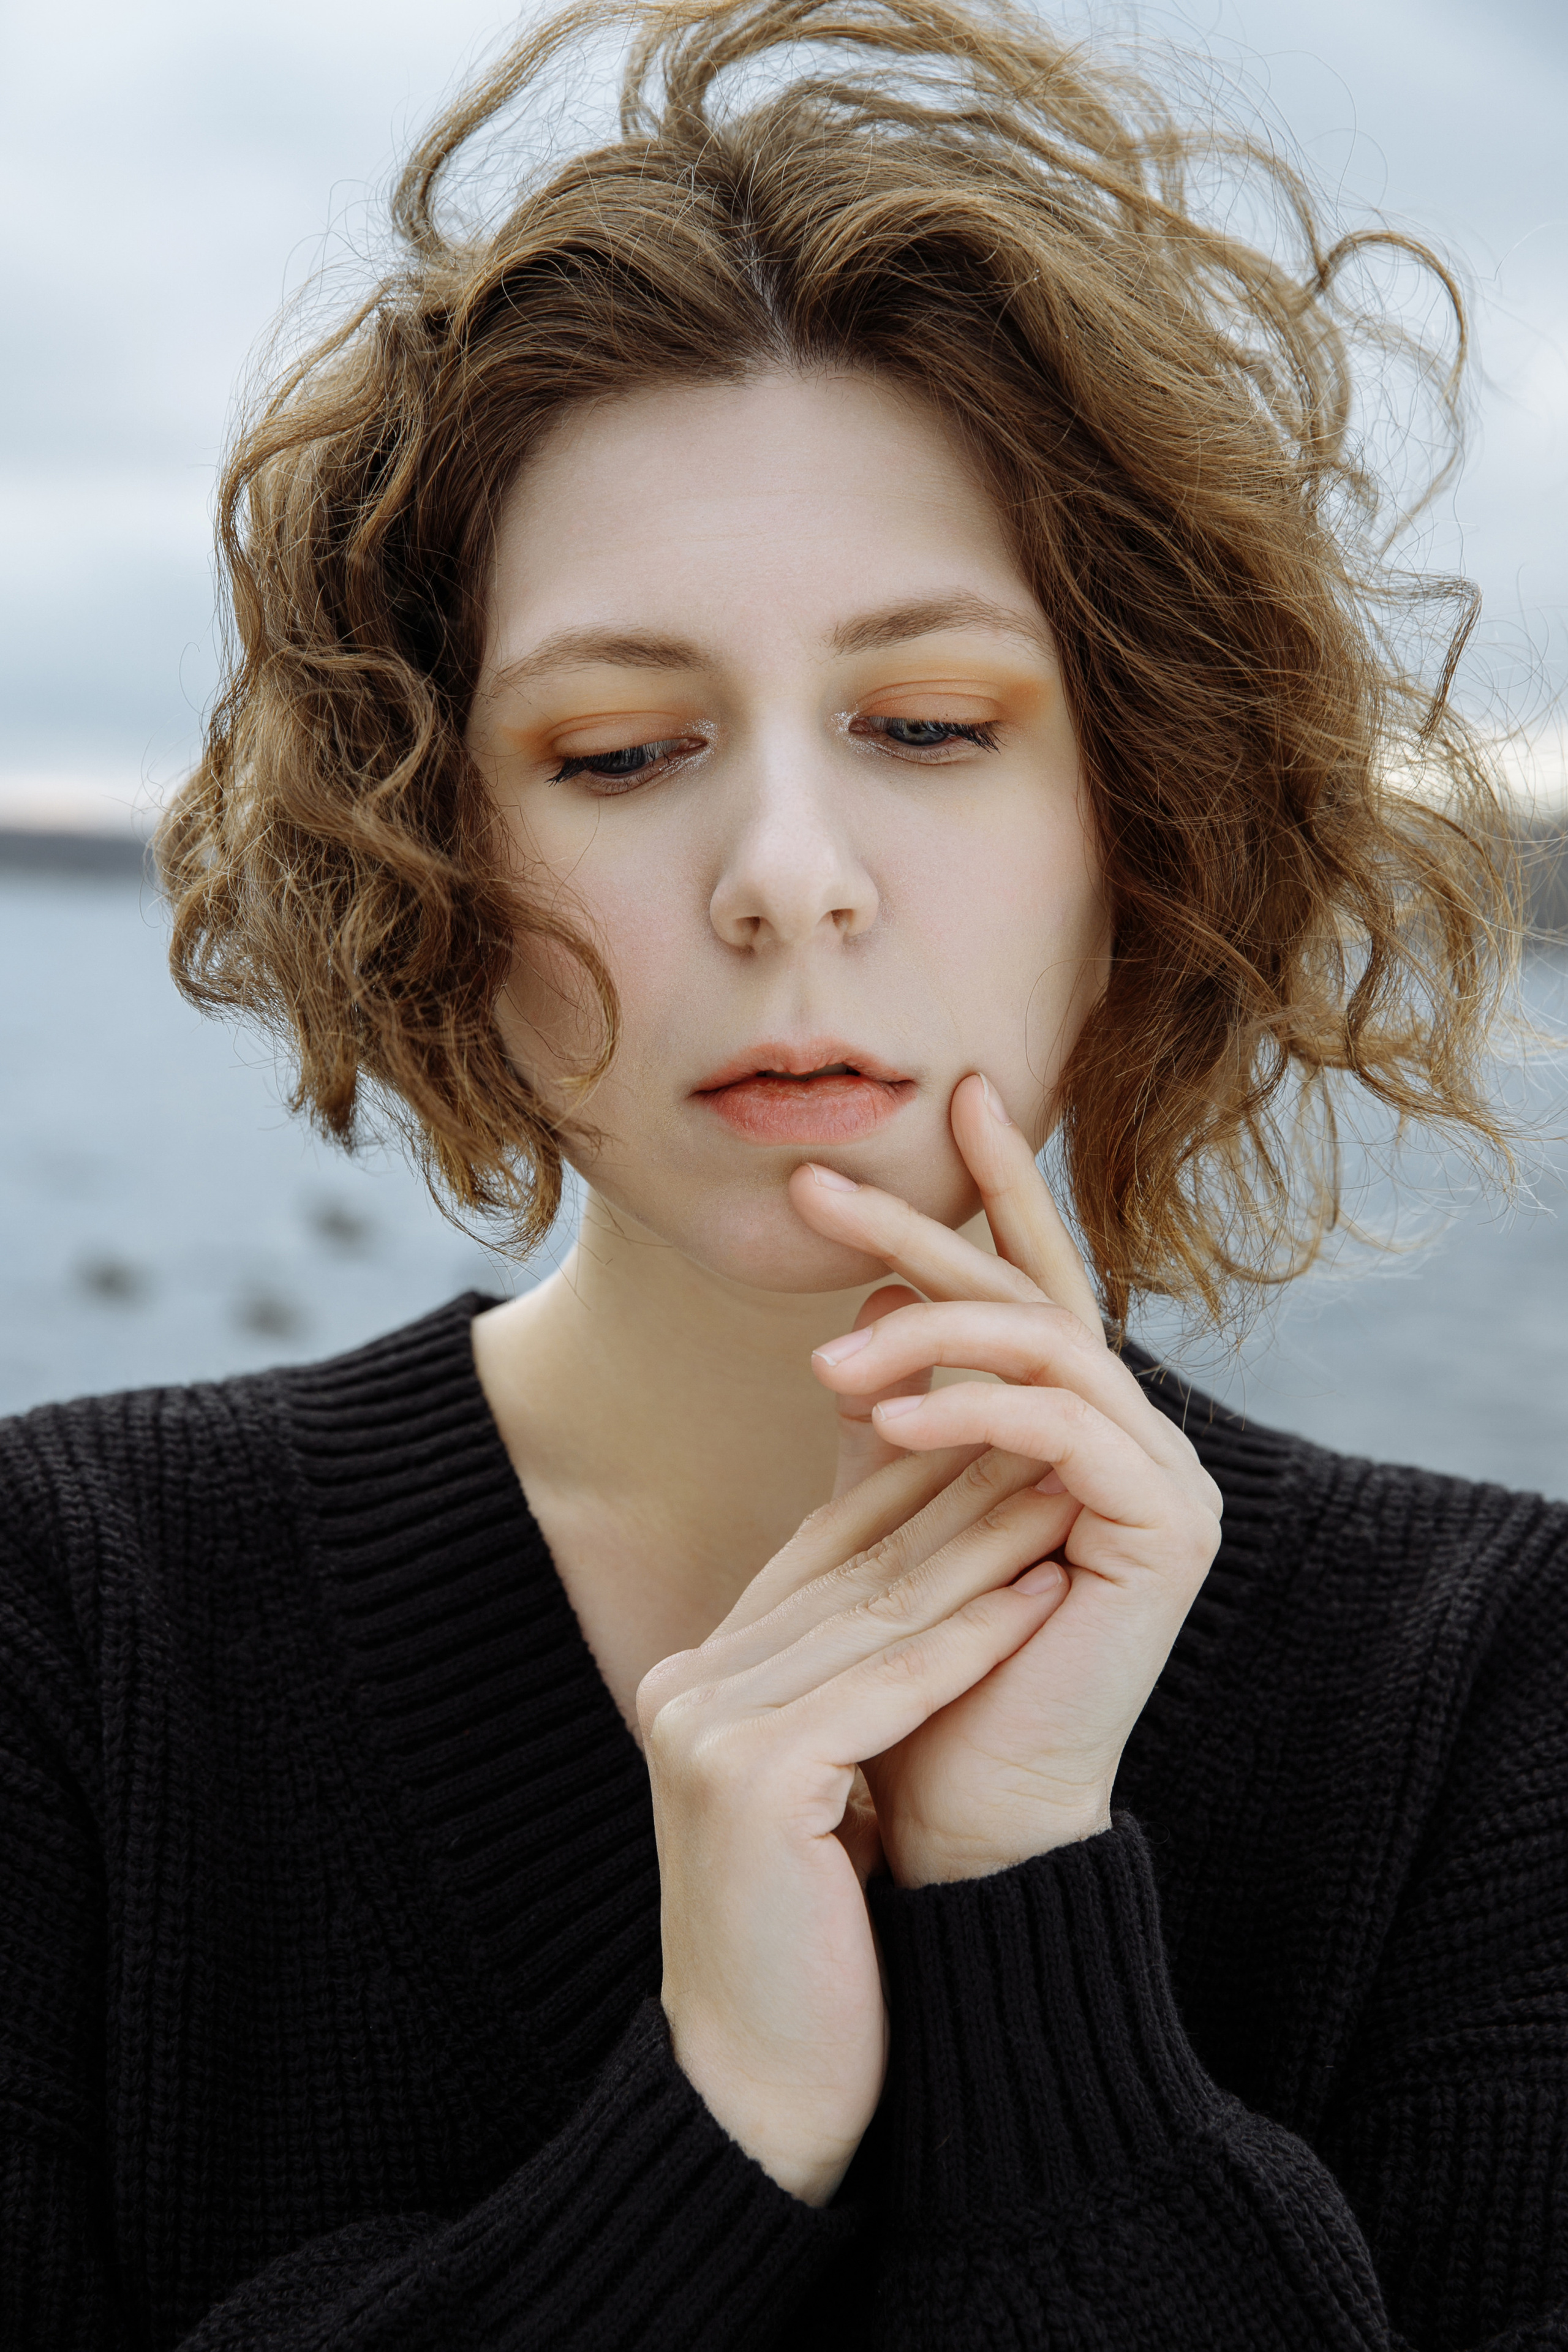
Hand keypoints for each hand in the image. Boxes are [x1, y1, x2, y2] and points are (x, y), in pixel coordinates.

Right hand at [638, 1439, 1073, 2203]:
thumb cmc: (808, 1950)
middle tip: (1052, 1442)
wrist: (755, 2095)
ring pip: (876, 1615)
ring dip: (984, 1548)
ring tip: (1067, 1493)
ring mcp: (707, 1726)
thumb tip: (918, 1592)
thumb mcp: (816, 1790)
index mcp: (697, 1681)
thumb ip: (837, 1688)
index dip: (913, 1492)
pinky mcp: (750, 1776)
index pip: (818, 1557)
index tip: (1002, 1445)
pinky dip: (975, 1638)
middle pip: (849, 1571)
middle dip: (958, 1500)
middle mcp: (689, 1685)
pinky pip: (888, 1687)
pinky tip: (1044, 1592)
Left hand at [793, 1072, 1221, 1888]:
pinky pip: (1064, 1426)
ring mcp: (1166, 1480)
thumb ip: (898, 1406)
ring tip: (822, 1359)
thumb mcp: (892, 1510)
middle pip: (1034, 1296)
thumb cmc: (920, 1674)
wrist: (961, 1822)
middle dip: (931, 1226)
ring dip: (924, 1337)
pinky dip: (970, 1405)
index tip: (954, 1097)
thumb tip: (878, 1288)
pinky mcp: (1167, 1526)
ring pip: (1048, 1348)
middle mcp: (1139, 1442)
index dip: (997, 1192)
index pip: (1036, 1285)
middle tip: (817, 1185)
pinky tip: (879, 1411)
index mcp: (1083, 1431)